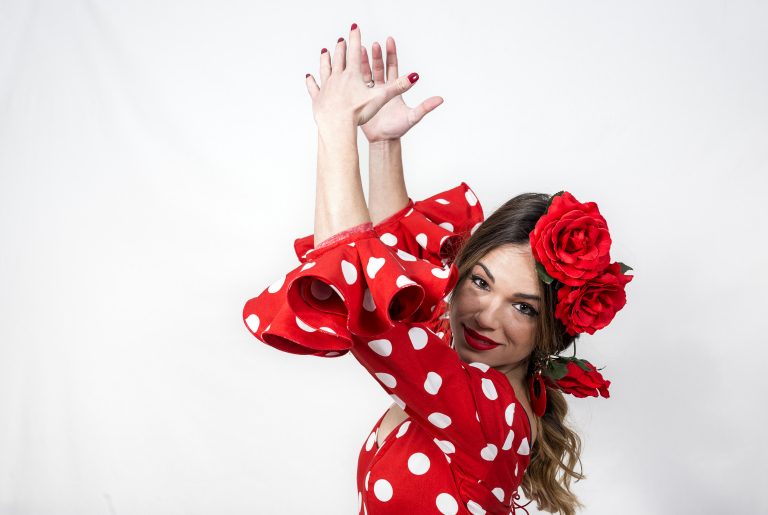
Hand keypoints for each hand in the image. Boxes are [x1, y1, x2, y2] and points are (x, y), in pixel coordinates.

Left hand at [306, 23, 420, 127]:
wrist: (336, 125)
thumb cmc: (357, 113)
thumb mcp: (380, 98)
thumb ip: (398, 87)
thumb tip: (413, 77)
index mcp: (353, 75)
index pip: (355, 52)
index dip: (356, 38)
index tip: (354, 27)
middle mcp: (338, 77)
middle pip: (339, 58)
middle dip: (341, 47)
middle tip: (341, 39)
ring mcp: (326, 87)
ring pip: (325, 68)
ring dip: (325, 59)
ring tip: (325, 51)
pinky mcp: (318, 98)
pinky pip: (313, 87)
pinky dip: (311, 81)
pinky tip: (309, 77)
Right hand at [359, 37, 443, 142]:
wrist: (382, 140)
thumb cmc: (397, 129)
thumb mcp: (413, 117)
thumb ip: (425, 107)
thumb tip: (440, 99)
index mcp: (394, 89)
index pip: (393, 67)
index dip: (391, 54)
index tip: (389, 40)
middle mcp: (383, 89)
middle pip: (380, 67)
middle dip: (377, 55)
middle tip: (374, 44)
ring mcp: (371, 93)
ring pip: (367, 73)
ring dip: (364, 62)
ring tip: (359, 50)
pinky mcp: (361, 99)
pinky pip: (356, 84)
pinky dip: (353, 75)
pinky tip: (348, 66)